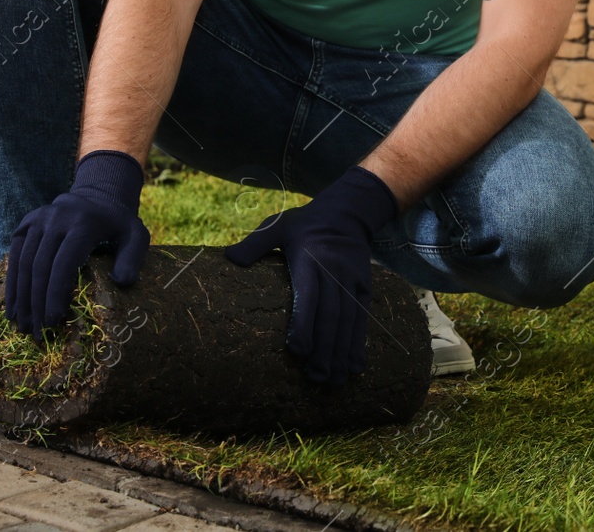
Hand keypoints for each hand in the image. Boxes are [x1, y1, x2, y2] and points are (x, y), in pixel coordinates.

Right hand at [5, 150, 150, 341]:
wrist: (97, 196)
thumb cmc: (118, 225)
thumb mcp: (136, 235)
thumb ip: (133, 258)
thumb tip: (122, 281)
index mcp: (84, 222)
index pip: (63, 263)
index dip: (55, 294)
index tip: (53, 321)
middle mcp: (56, 217)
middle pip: (40, 266)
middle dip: (36, 302)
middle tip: (37, 332)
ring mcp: (38, 218)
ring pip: (23, 262)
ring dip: (21, 297)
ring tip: (23, 326)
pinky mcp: (26, 223)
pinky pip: (14, 255)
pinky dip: (12, 283)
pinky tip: (13, 308)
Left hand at [224, 164, 398, 384]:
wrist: (347, 213)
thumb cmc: (304, 224)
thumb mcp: (278, 224)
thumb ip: (255, 243)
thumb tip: (229, 258)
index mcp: (309, 259)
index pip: (309, 295)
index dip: (305, 323)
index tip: (297, 351)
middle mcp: (333, 272)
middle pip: (331, 315)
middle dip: (324, 348)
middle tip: (315, 378)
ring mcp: (351, 281)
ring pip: (348, 321)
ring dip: (342, 353)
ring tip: (333, 381)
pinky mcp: (364, 287)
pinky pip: (362, 318)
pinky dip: (359, 344)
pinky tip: (354, 368)